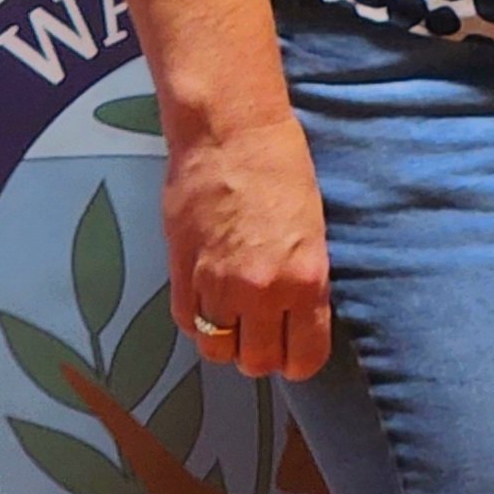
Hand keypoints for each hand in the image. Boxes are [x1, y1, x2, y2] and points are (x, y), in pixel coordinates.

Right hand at [163, 109, 332, 381]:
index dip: (299, 359)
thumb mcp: (313, 228)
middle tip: (262, 330)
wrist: (229, 131)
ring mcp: (216, 284)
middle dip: (261, 352)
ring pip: (217, 349)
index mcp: (305, 280)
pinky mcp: (180, 270)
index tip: (294, 349)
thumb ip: (302, 280)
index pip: (304, 356)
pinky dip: (198, 318)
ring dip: (226, 339)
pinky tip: (207, 298)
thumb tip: (292, 315)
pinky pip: (188, 321)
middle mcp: (261, 291)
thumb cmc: (282, 167)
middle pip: (257, 362)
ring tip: (233, 316)